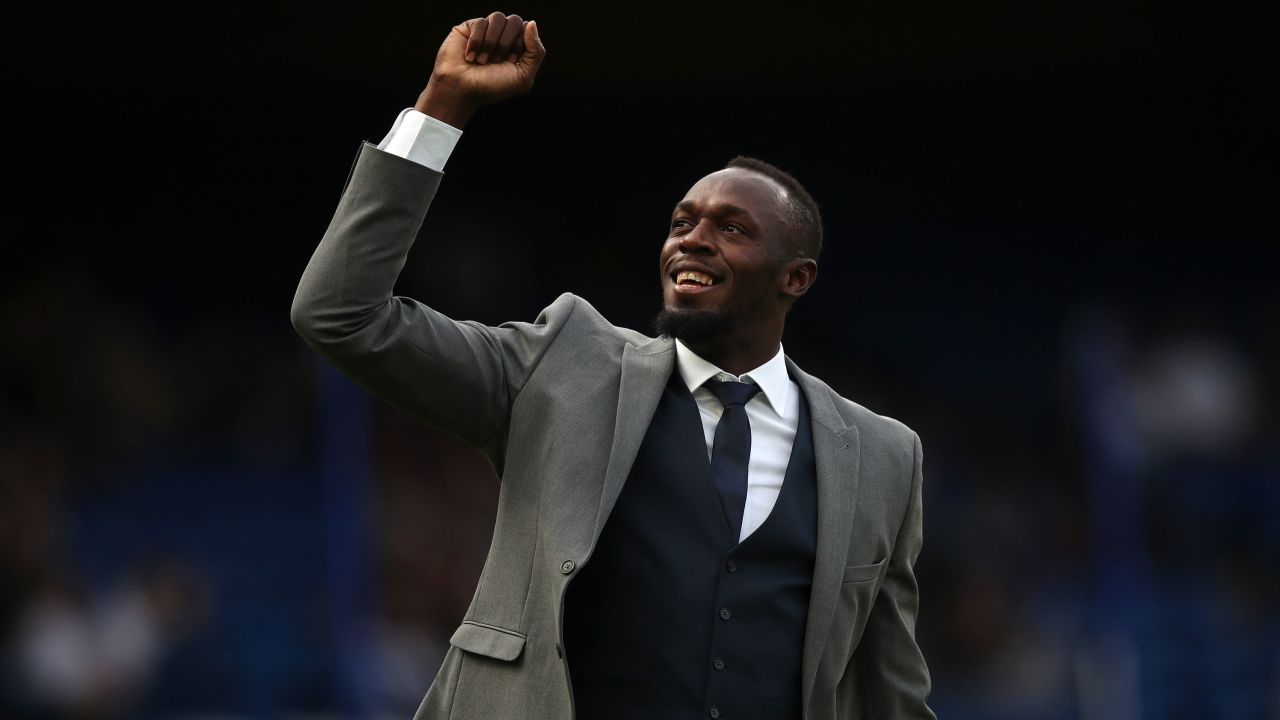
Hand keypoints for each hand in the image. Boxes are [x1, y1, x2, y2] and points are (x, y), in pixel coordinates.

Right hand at [415, 12, 545, 127]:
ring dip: (491, 43)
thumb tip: (532, 23)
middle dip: (506, 43)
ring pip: (498, 17)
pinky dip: (476, 42)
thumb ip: (536, 52)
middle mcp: (503, 36)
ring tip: (482, 60)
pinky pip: (481, 22)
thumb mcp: (523, 76)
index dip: (520, 45)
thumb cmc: (492, 87)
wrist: (461, 90)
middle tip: (495, 62)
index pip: (527, 29)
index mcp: (518, 46)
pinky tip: (470, 56)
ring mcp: (486, 30)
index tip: (510, 62)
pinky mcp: (469, 27)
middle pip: (515, 20)